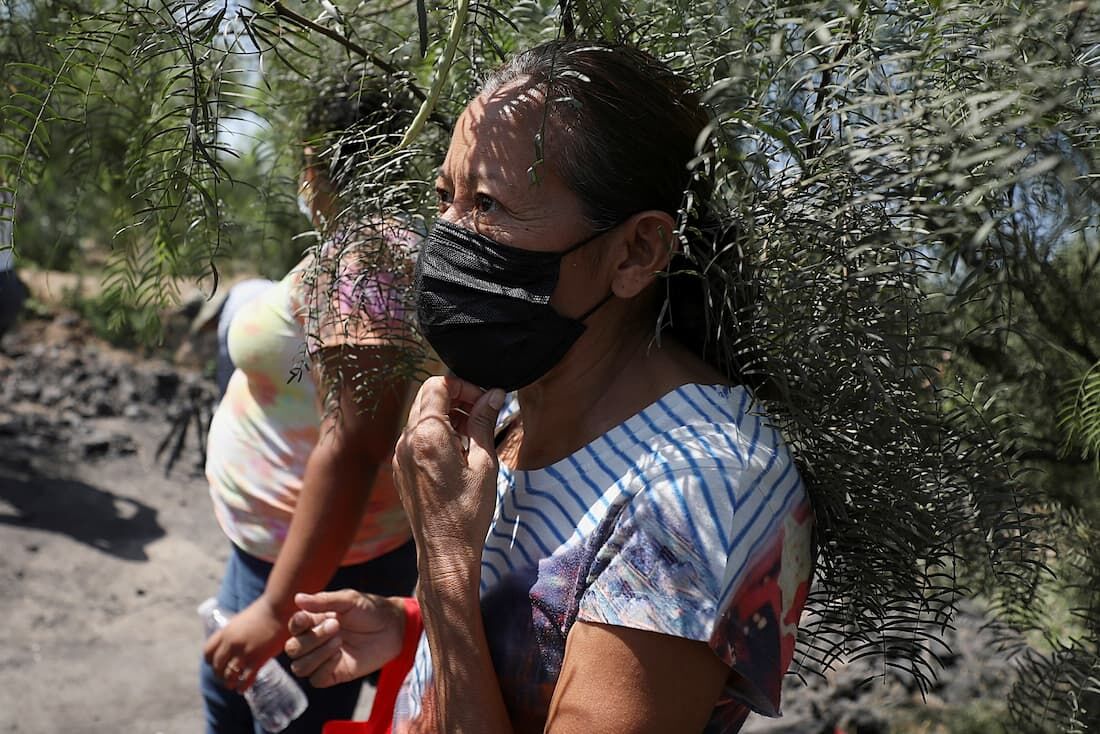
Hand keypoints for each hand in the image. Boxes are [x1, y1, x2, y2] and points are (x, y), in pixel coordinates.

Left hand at [203, 597, 288, 691]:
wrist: (281, 607)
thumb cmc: (267, 610)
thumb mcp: (245, 619)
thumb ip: (239, 632)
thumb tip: (241, 640)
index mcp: (226, 632)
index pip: (208, 652)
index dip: (211, 661)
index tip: (217, 664)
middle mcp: (231, 643)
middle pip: (217, 666)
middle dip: (219, 674)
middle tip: (225, 677)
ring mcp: (244, 652)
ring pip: (229, 675)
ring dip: (229, 682)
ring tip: (233, 685)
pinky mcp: (258, 659)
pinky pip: (245, 679)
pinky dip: (243, 686)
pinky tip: (243, 689)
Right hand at [284, 590, 404, 687]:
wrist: (393, 628)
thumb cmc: (370, 610)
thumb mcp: (349, 599)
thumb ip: (324, 601)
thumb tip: (298, 598)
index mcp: (314, 621)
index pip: (293, 627)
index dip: (296, 624)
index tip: (307, 618)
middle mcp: (315, 641)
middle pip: (292, 649)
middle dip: (311, 639)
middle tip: (336, 625)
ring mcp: (323, 659)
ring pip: (299, 667)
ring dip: (317, 654)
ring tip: (339, 639)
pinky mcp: (334, 674)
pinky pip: (315, 680)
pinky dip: (324, 668)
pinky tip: (340, 655)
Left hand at [391, 376, 504, 566]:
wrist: (445, 550)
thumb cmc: (468, 510)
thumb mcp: (483, 462)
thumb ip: (484, 422)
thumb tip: (494, 395)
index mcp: (427, 433)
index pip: (438, 384)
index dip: (464, 386)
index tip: (484, 401)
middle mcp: (407, 440)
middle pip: (427, 398)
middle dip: (456, 398)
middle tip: (481, 414)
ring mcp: (400, 455)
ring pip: (420, 417)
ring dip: (447, 416)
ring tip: (473, 436)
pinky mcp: (400, 469)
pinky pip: (415, 438)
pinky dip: (436, 434)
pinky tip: (457, 453)